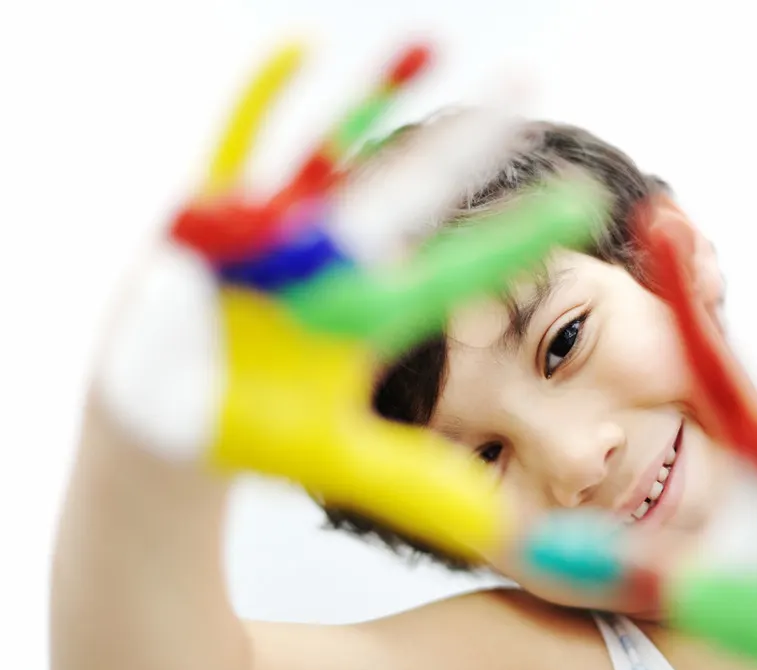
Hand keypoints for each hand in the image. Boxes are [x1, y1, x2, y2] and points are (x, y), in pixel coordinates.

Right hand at [97, 40, 606, 562]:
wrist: (165, 422)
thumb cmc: (252, 431)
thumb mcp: (338, 459)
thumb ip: (416, 487)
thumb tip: (504, 530)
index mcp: (368, 312)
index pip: (460, 272)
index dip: (520, 238)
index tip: (587, 203)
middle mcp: (327, 263)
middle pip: (410, 198)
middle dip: (468, 150)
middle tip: (533, 84)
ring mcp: (272, 235)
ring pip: (330, 154)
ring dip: (371, 95)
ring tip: (432, 39)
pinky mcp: (208, 216)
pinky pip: (234, 152)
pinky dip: (259, 104)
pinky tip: (298, 49)